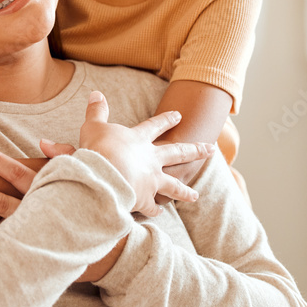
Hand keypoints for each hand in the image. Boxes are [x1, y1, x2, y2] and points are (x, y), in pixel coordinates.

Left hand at [0, 145, 125, 282]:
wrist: (114, 250)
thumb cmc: (98, 206)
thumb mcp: (89, 176)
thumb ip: (66, 155)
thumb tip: (41, 142)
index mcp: (52, 191)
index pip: (20, 172)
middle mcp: (42, 212)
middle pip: (4, 198)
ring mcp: (36, 235)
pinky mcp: (33, 253)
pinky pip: (0, 247)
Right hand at [78, 91, 214, 216]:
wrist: (103, 174)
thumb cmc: (98, 148)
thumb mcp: (94, 126)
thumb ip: (96, 111)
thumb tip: (95, 93)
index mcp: (139, 140)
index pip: (156, 126)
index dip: (167, 120)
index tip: (179, 115)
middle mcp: (151, 159)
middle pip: (178, 153)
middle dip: (196, 150)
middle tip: (212, 149)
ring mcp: (151, 180)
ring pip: (174, 185)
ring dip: (185, 191)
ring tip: (195, 195)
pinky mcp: (145, 199)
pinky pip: (153, 206)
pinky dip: (155, 210)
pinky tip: (158, 213)